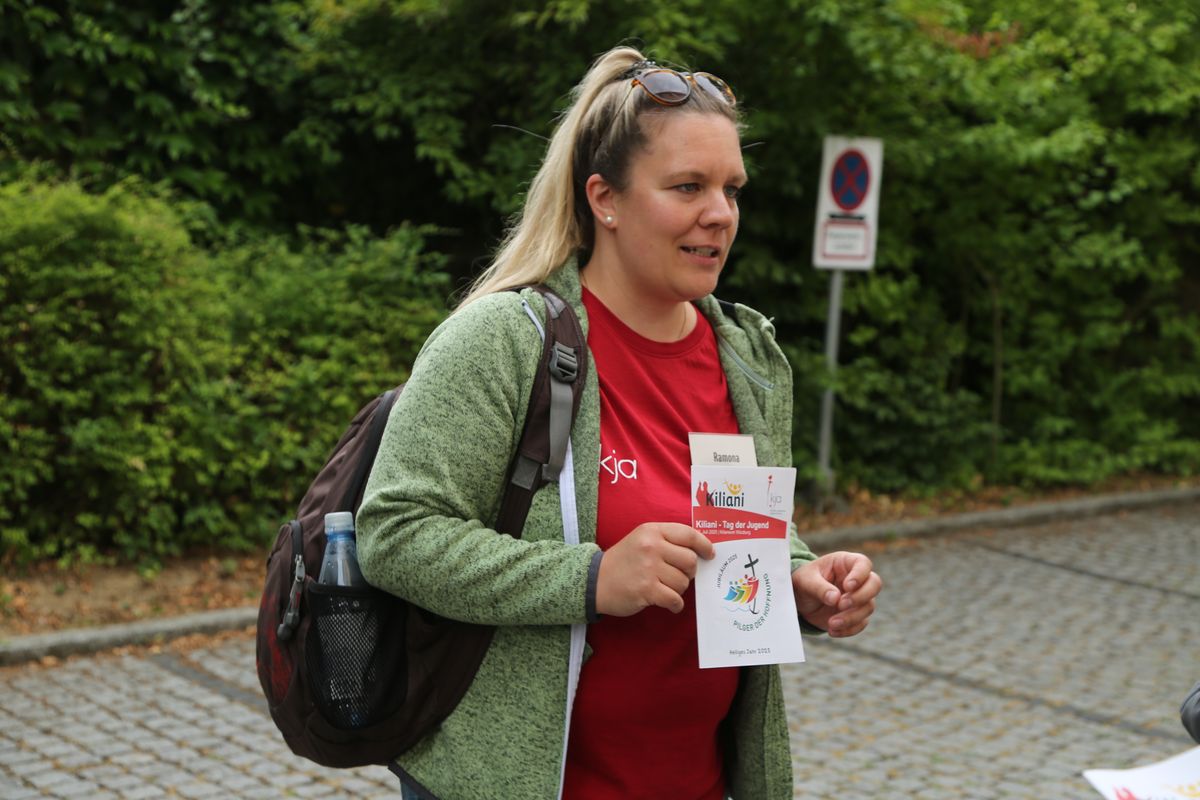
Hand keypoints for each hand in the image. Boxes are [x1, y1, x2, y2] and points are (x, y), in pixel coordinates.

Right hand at [596, 523, 715, 616]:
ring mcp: (648, 568)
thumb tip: (699, 554)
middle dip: (689, 572)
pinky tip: (668, 603)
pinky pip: (675, 599)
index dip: (704, 545)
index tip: (709, 554)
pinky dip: (675, 604)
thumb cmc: (624, 560)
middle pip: (690, 561)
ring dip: (678, 589)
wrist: (595, 580)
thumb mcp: (642, 539)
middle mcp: (651, 546)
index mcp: (652, 531)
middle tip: (677, 576)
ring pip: (683, 582)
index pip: (688, 534)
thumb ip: (667, 541)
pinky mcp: (646, 589)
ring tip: (664, 588)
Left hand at [791, 551, 881, 636]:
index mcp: (845, 563)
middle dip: (861, 597)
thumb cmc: (804, 581)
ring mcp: (859, 597)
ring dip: (852, 617)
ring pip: (869, 606)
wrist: (800, 599)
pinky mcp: (856, 614)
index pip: (863, 564)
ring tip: (831, 623)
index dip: (860, 575)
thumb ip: (819, 587)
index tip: (847, 586)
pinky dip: (848, 629)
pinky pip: (861, 623)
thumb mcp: (806, 581)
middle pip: (875, 584)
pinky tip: (832, 631)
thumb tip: (835, 599)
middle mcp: (857, 579)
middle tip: (841, 605)